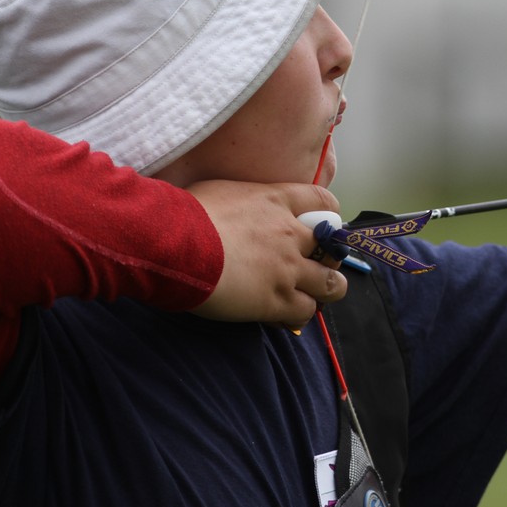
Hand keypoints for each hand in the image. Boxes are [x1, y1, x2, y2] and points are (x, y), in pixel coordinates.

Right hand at [185, 180, 348, 324]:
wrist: (173, 244)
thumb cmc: (184, 214)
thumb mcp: (218, 190)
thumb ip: (240, 200)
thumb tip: (230, 207)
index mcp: (276, 200)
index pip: (322, 202)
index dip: (329, 216)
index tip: (321, 227)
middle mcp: (289, 234)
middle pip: (333, 248)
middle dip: (329, 259)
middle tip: (314, 267)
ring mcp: (286, 269)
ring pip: (331, 284)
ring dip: (325, 290)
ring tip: (310, 296)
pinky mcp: (274, 301)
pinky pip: (304, 311)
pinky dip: (298, 315)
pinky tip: (283, 316)